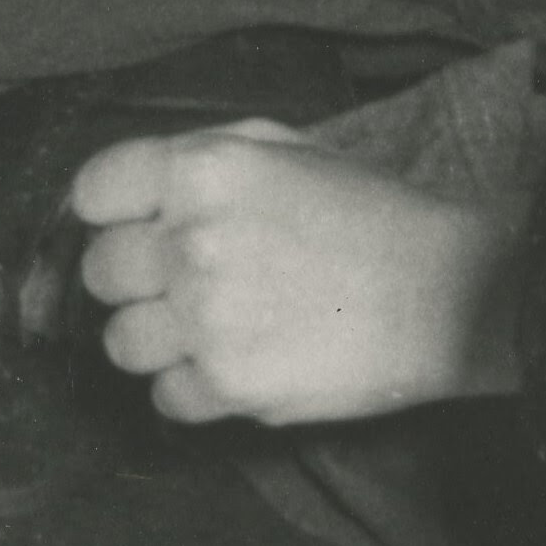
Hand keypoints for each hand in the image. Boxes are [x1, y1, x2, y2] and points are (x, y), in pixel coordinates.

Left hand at [64, 127, 516, 424]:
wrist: (450, 293)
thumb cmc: (371, 216)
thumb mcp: (288, 148)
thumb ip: (201, 159)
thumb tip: (132, 192)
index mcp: (203, 169)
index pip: (94, 191)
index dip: (116, 213)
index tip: (140, 227)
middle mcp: (193, 239)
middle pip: (100, 272)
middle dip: (139, 278)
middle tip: (194, 282)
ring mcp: (206, 317)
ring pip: (121, 342)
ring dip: (161, 340)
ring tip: (219, 328)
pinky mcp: (228, 384)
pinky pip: (165, 397)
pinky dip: (196, 390)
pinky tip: (243, 363)